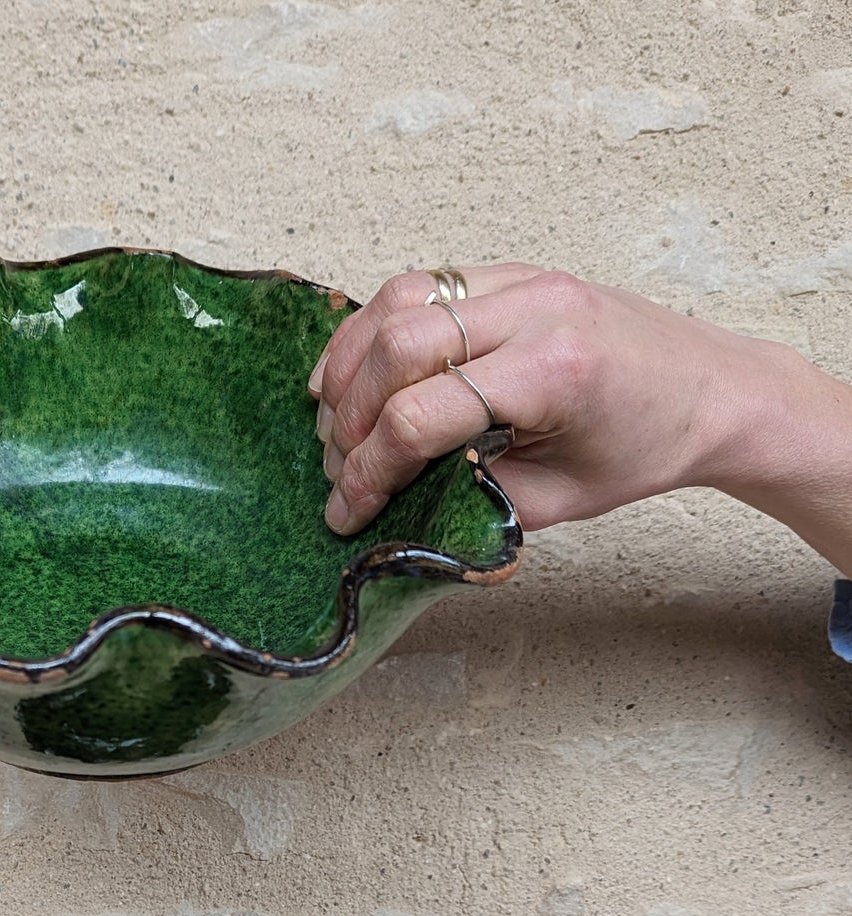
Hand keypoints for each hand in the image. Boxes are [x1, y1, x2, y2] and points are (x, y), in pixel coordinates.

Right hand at [310, 263, 851, 576]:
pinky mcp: (510, 273)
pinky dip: (373, 331)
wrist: (712, 391)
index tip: (348, 512)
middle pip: (397, 348)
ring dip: (349, 364)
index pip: (420, 417)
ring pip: (396, 302)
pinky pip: (419, 286)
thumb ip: (470, 499)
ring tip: (334, 421)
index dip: (369, 472)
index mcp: (552, 372)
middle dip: (350, 418)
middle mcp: (533, 310)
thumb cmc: (645, 447)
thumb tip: (391, 507)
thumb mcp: (555, 500)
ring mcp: (520, 281)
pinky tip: (356, 373)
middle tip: (339, 469)